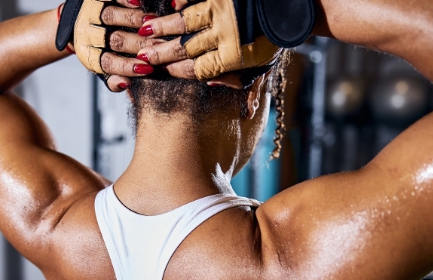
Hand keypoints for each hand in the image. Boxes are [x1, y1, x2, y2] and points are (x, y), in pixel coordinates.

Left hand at [57, 0, 164, 91]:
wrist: (73, 22)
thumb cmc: (97, 49)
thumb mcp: (101, 68)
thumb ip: (113, 80)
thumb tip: (126, 84)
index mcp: (90, 56)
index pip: (109, 64)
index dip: (128, 67)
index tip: (148, 69)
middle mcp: (88, 35)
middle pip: (115, 40)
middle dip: (140, 44)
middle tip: (160, 46)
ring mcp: (90, 14)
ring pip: (111, 16)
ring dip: (134, 20)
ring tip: (153, 23)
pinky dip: (125, 0)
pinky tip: (139, 3)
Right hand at [135, 0, 312, 80]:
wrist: (291, 5)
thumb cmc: (275, 37)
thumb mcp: (264, 64)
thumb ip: (248, 85)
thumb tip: (246, 114)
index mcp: (234, 55)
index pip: (198, 68)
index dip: (176, 71)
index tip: (161, 73)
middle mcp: (225, 33)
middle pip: (185, 46)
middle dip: (161, 52)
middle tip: (142, 56)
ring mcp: (222, 9)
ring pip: (185, 19)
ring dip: (163, 25)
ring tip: (144, 29)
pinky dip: (180, 0)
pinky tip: (167, 3)